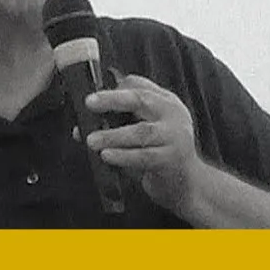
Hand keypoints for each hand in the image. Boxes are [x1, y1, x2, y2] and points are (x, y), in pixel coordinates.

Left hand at [84, 74, 203, 211]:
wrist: (187, 183)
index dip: (114, 89)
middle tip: (90, 103)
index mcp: (166, 102)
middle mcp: (173, 114)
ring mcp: (175, 136)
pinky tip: (107, 155)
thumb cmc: (160, 154)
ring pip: (141, 131)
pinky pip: (144, 156)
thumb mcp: (144, 131)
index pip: (140, 86)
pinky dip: (123, 156)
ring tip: (92, 140)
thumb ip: (120, 123)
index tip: (92, 98)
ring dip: (113, 135)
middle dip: (112, 100)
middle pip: (142, 100)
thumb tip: (82, 125)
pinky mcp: (172, 159)